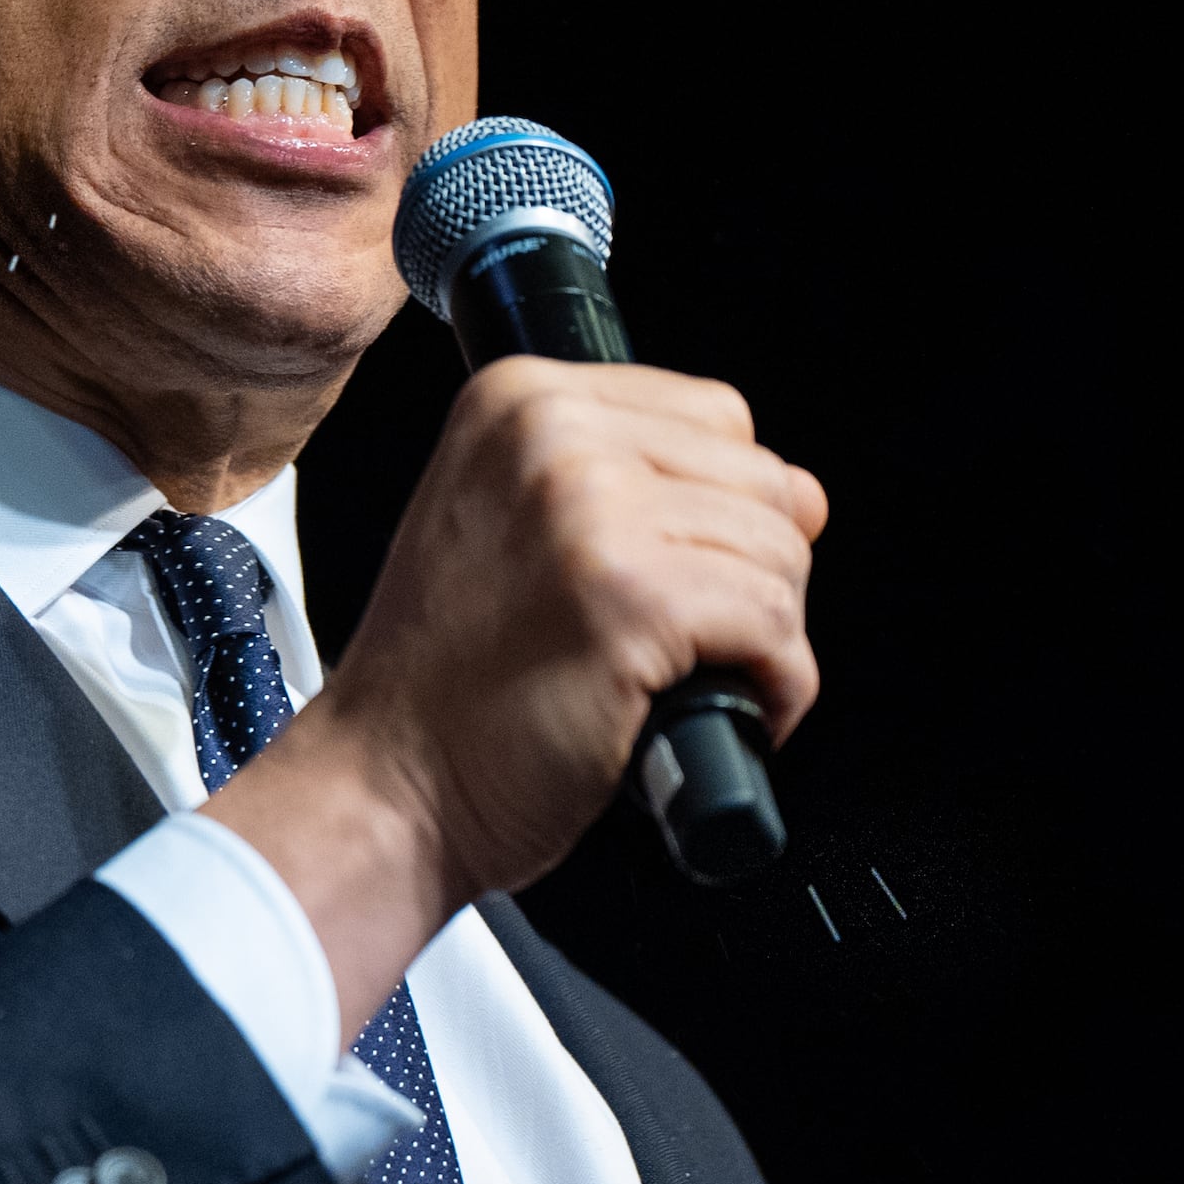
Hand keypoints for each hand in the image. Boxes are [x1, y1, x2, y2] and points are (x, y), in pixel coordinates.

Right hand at [206, 356, 825, 1030]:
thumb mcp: (505, 518)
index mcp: (519, 397)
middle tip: (699, 640)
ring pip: (780, 554)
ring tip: (702, 677)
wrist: (388, 786)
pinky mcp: (633, 600)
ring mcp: (591, 512)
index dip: (726, 507)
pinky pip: (775, 625)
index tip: (689, 571)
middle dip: (757, 573)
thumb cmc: (446, 683)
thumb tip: (795, 495)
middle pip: (763, 481)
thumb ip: (624, 478)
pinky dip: (778, 684)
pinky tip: (730, 709)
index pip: (718, 415)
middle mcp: (553, 434)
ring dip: (769, 635)